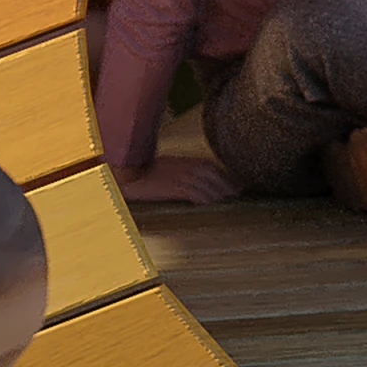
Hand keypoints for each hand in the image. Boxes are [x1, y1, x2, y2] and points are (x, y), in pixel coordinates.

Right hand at [112, 156, 235, 203]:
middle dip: (228, 186)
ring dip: (220, 195)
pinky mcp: (173, 186)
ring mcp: (180, 176)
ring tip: (229, 203)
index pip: (213, 168)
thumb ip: (185, 171)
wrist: (127, 173)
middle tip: (239, 196)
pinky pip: (193, 193)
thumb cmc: (147, 172)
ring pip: (207, 186)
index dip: (227, 177)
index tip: (238, 186)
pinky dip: (204, 199)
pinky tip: (210, 205)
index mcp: (187, 161)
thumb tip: (199, 182)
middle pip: (214, 176)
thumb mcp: (169, 168)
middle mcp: (187, 166)